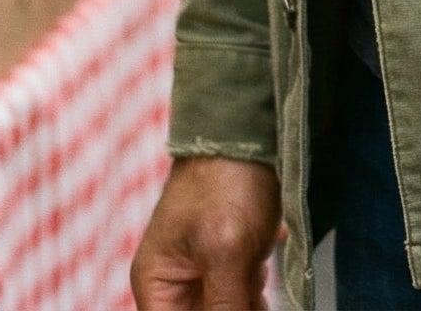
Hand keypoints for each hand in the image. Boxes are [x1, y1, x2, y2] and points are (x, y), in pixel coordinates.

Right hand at [131, 156, 280, 310]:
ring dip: (246, 302)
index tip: (238, 307)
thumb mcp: (226, 251)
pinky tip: (263, 267)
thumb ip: (225, 306)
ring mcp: (203, 269)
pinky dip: (255, 291)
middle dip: (233, 309)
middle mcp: (174, 280)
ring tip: (254, 271)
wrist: (251, 128)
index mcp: (157, 283)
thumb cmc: (226, 178)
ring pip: (226, 309)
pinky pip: (241, 294)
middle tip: (251, 289)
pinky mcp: (230, 258)